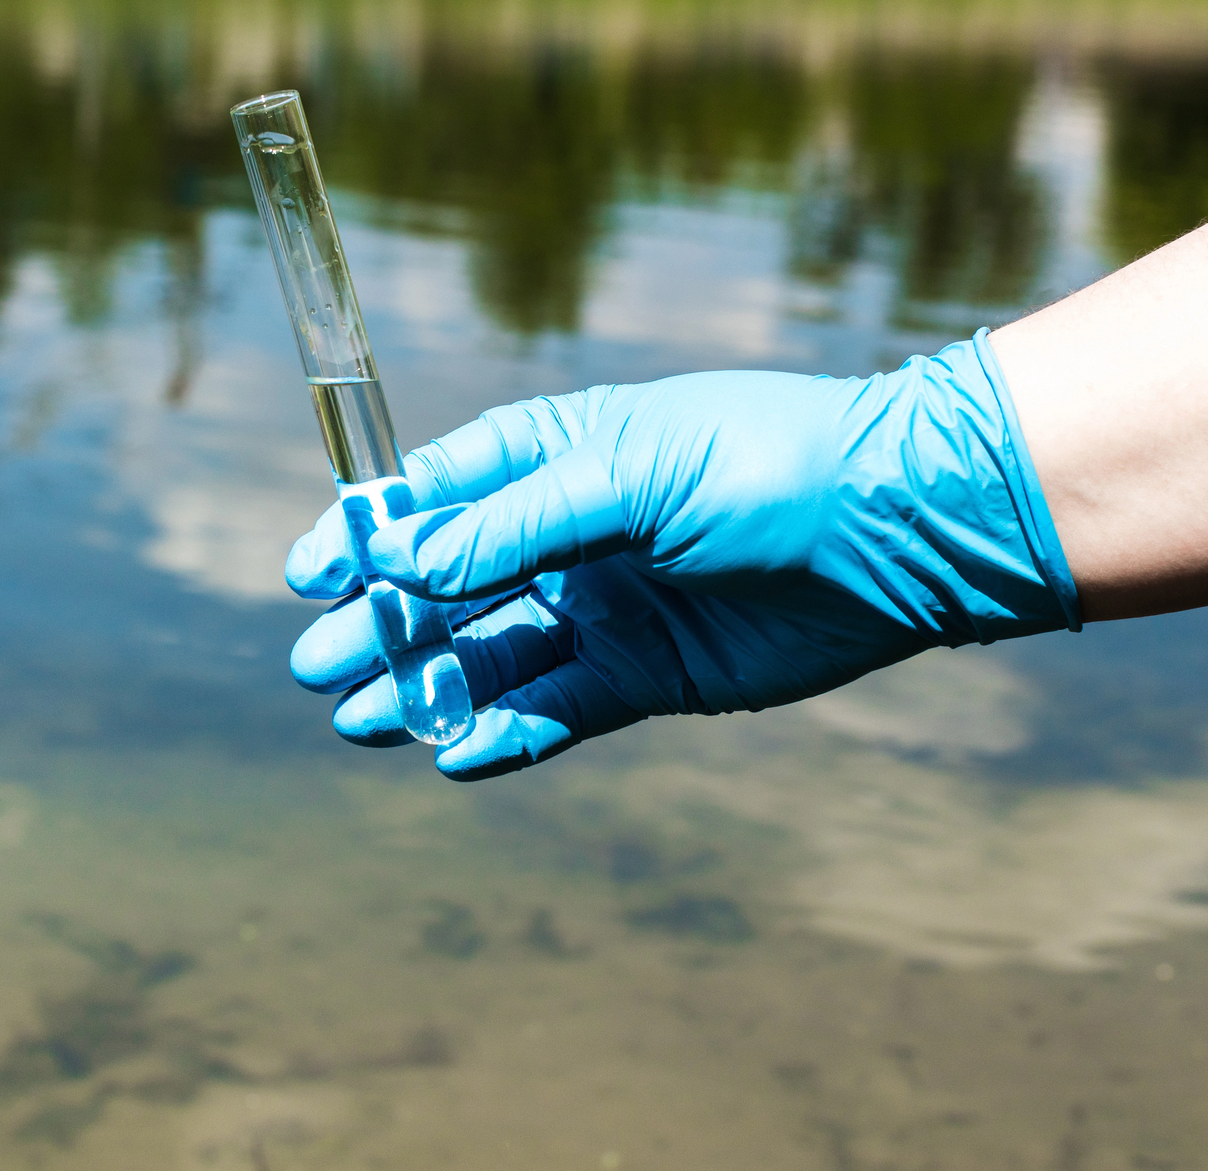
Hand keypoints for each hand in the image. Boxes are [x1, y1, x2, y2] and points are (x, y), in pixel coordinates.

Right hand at [286, 332, 1078, 780]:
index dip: (371, 530)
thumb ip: (517, 523)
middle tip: (315, 665)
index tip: (311, 569)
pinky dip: (506, 733)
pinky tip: (454, 753)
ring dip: (425, 685)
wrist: (896, 529)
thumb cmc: (765, 463)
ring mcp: (606, 606)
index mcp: (558, 454)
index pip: (438, 493)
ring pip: (491, 655)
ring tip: (359, 719)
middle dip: (381, 621)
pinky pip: (557, 709)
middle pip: (448, 584)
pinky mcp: (647, 675)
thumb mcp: (630, 474)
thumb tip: (406, 560)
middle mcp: (570, 533)